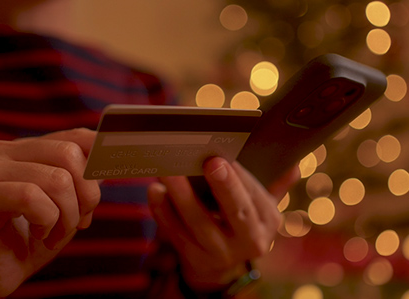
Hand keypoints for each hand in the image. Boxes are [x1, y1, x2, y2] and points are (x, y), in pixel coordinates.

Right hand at [0, 128, 99, 297]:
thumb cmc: (32, 237)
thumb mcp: (68, 204)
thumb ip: (85, 178)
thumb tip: (115, 155)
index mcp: (24, 148)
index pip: (76, 136)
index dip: (103, 153)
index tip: (119, 170)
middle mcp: (1, 151)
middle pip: (69, 154)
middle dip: (86, 195)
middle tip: (79, 222)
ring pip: (56, 179)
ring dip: (67, 217)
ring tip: (55, 235)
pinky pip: (31, 198)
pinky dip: (47, 221)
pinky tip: (40, 235)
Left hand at [147, 157, 298, 290]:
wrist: (223, 264)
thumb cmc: (241, 223)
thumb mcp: (262, 208)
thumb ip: (275, 185)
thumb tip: (293, 166)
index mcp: (267, 222)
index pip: (255, 197)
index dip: (240, 178)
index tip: (226, 157)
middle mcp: (248, 241)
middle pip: (235, 212)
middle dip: (223, 187)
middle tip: (208, 161)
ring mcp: (219, 252)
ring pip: (199, 223)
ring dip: (182, 196)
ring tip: (168, 171)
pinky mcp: (193, 257)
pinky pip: (176, 234)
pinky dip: (163, 212)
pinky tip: (155, 192)